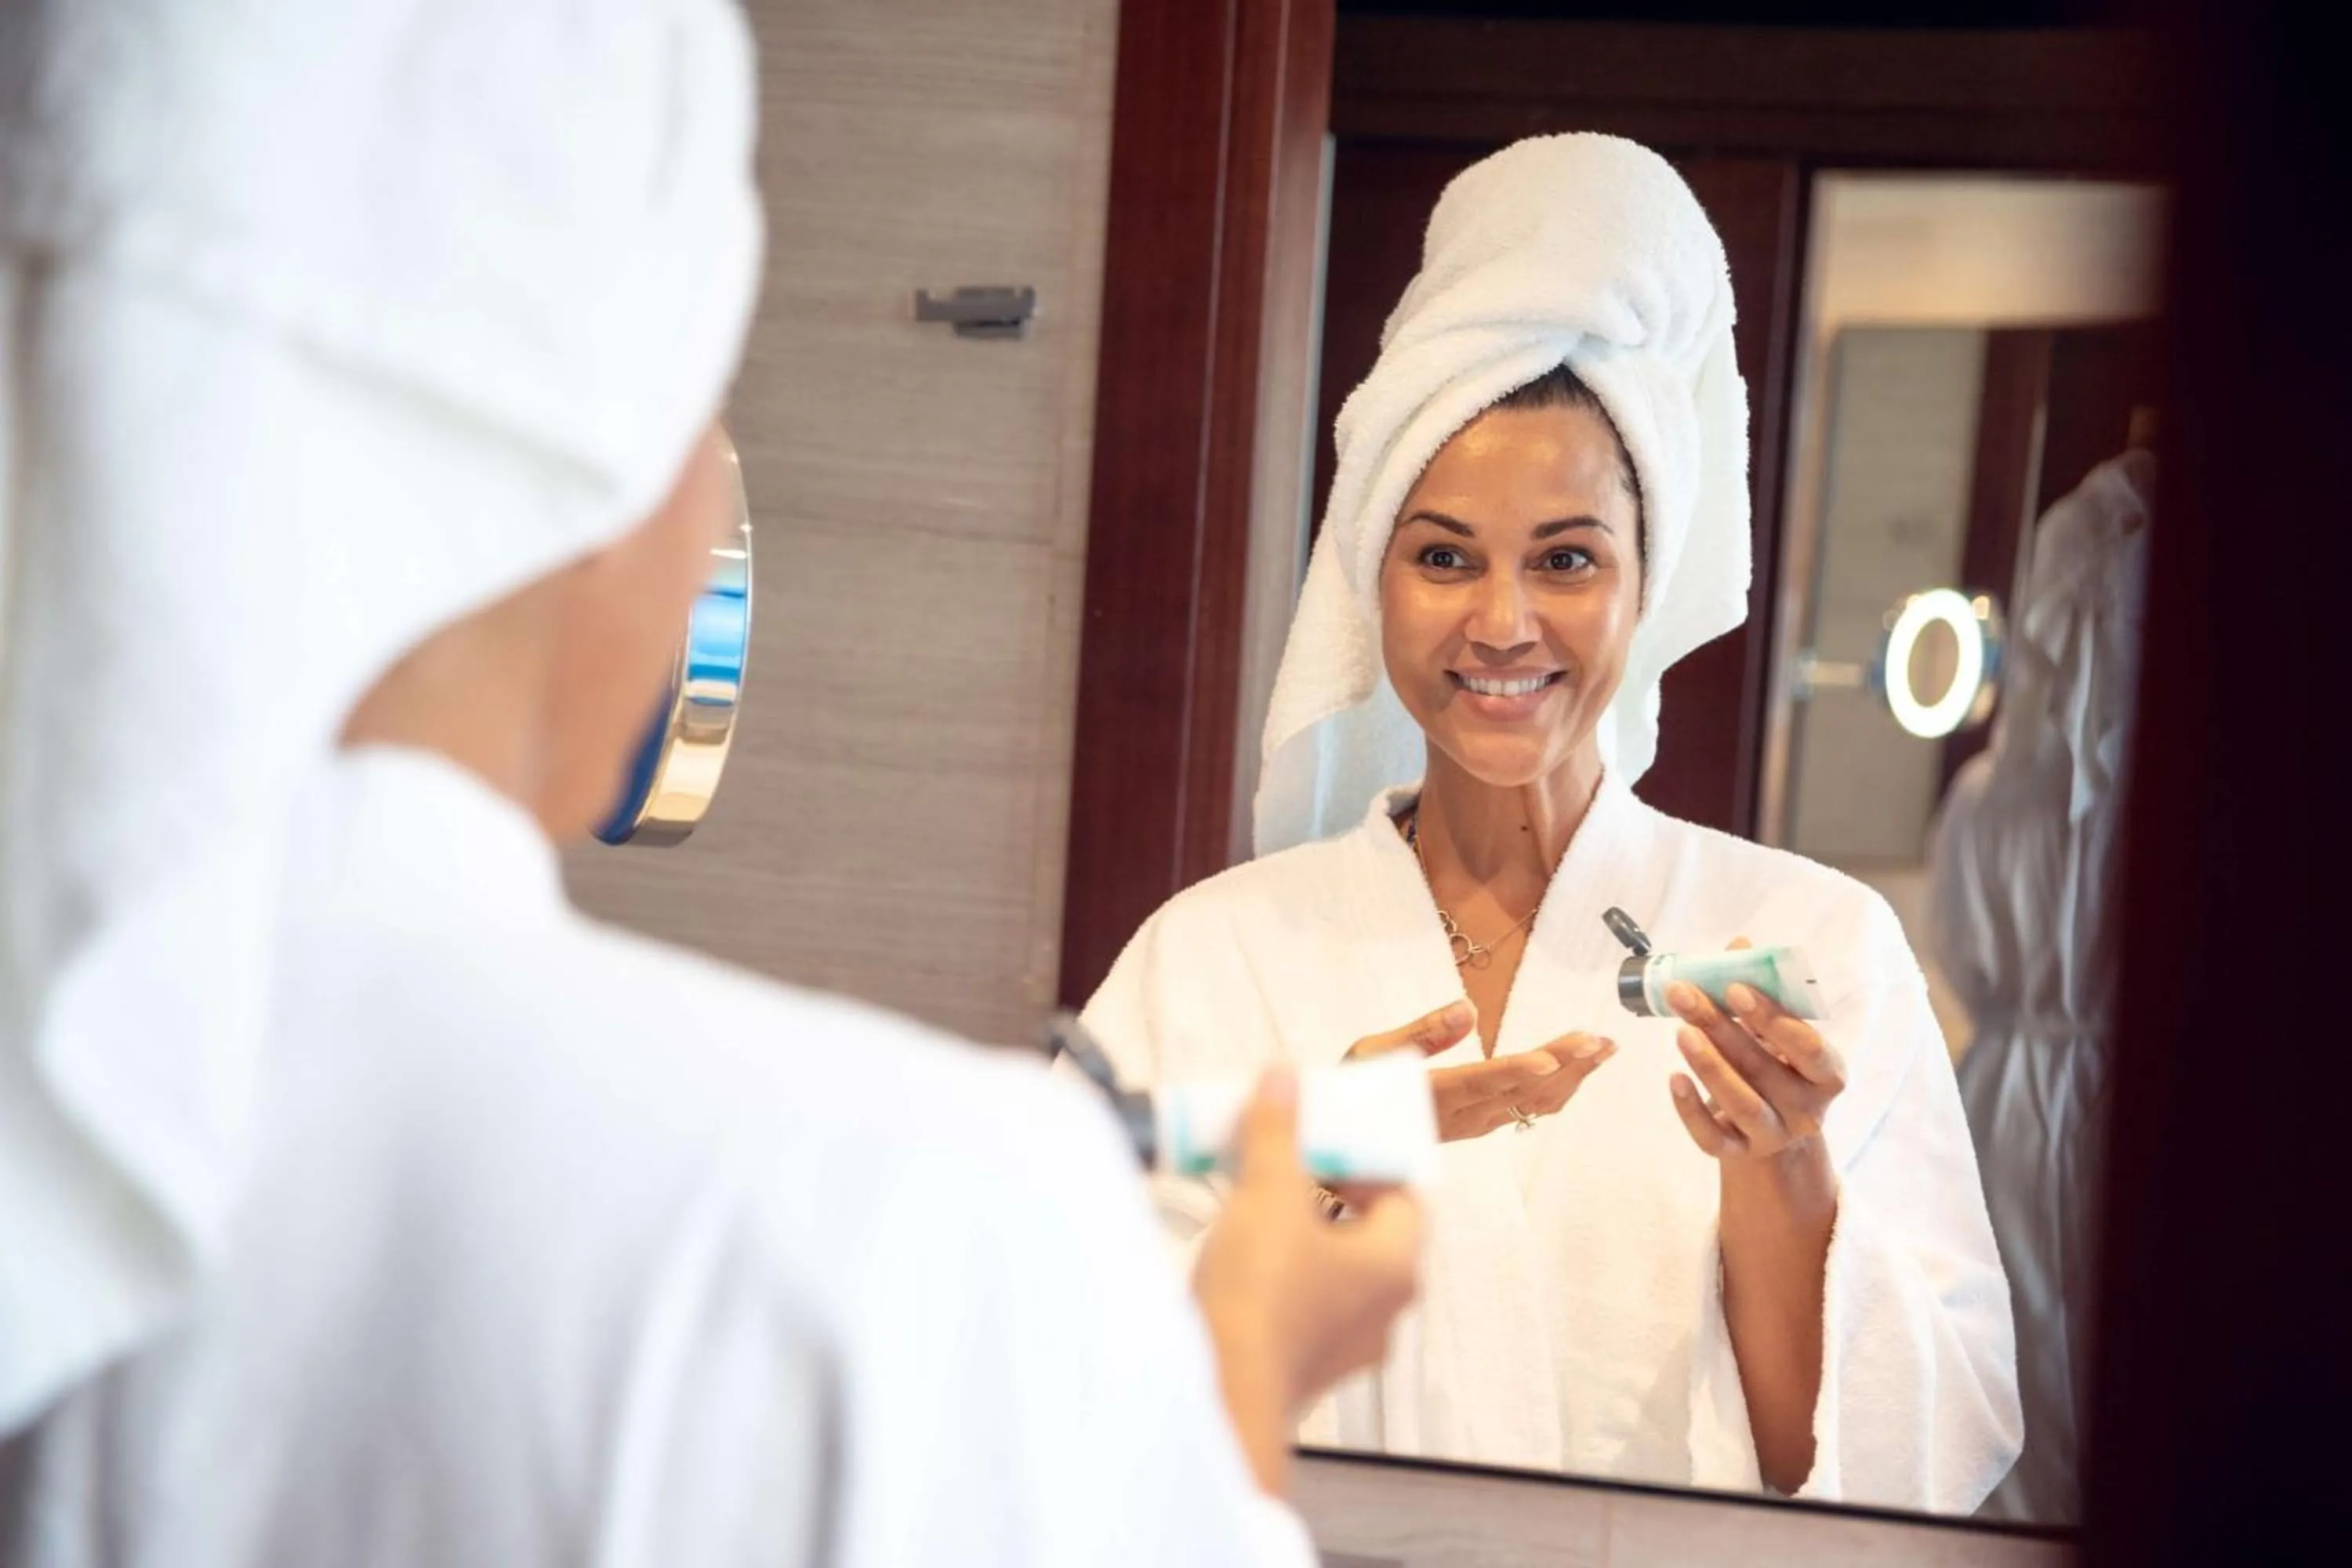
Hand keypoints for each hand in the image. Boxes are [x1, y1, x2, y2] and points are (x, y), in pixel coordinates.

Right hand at [1193, 1068, 1422, 1494]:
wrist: (1224, 1388)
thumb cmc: (1262, 1297)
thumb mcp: (1267, 1191)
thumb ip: (1279, 1131)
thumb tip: (1285, 1082)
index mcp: (1396, 1263)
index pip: (1407, 1195)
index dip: (1370, 1161)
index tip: (1328, 1145)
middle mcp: (1386, 1309)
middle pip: (1371, 1233)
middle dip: (1331, 1196)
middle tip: (1289, 1170)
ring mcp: (1350, 1345)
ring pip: (1340, 1273)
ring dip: (1306, 1239)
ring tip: (1258, 1212)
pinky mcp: (1311, 1367)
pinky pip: (1310, 1307)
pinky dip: (1286, 1280)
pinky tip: (1246, 1264)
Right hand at [1344, 1000, 1615, 1144]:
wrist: (1346, 1144)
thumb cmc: (1353, 1092)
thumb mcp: (1371, 1055)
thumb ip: (1421, 1034)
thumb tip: (1466, 1007)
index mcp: (1431, 1095)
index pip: (1481, 1080)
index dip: (1518, 1070)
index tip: (1552, 1058)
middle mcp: (1461, 1116)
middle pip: (1520, 1091)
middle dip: (1564, 1065)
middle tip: (1600, 1040)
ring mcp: (1475, 1124)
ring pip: (1532, 1103)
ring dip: (1572, 1077)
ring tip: (1603, 1049)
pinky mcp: (1479, 1125)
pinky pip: (1527, 1110)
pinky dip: (1558, 1090)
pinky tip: (1576, 1073)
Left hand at [1664, 940, 1847, 1162]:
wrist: (1772, 1128)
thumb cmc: (1776, 1065)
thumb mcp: (1777, 1032)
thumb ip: (1762, 991)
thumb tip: (1740, 945)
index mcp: (1827, 1074)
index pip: (1809, 1047)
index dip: (1773, 1018)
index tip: (1735, 988)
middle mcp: (1808, 1111)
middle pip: (1765, 1069)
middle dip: (1722, 1028)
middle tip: (1684, 995)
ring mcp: (1775, 1136)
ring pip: (1743, 1105)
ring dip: (1710, 1067)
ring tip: (1680, 1031)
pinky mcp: (1740, 1154)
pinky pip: (1714, 1139)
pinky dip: (1691, 1111)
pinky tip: (1673, 1078)